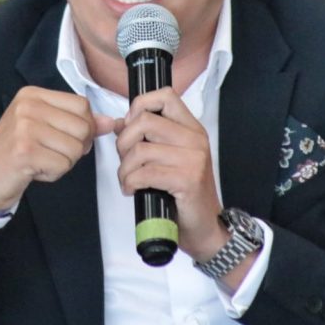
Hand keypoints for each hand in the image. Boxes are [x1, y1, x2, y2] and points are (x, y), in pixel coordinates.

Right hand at [0, 86, 115, 214]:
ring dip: (63, 163)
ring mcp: (24, 127)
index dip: (84, 127)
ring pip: (75, 148)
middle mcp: (28, 106)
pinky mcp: (24, 151)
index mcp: (33, 94)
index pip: (82, 105)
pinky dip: (53, 174)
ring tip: (40, 161)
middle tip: (50, 154)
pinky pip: (62, 165)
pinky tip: (33, 170)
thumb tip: (112, 122)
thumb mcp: (44, 129)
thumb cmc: (14, 153)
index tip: (65, 139)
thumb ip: (78, 122)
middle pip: (83, 126)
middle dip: (75, 148)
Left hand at [114, 88, 228, 262]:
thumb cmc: (183, 193)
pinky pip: (144, 173)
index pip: (165, 96)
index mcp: (191, 128)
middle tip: (126, 162)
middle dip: (124, 142)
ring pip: (140, 150)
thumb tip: (118, 123)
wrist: (205, 228)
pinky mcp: (187, 179)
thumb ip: (147, 137)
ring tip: (128, 180)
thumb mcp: (168, 158)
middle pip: (144, 121)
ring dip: (124, 169)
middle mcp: (195, 138)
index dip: (140, 107)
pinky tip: (132, 190)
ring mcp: (193, 158)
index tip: (131, 128)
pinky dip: (130, 182)